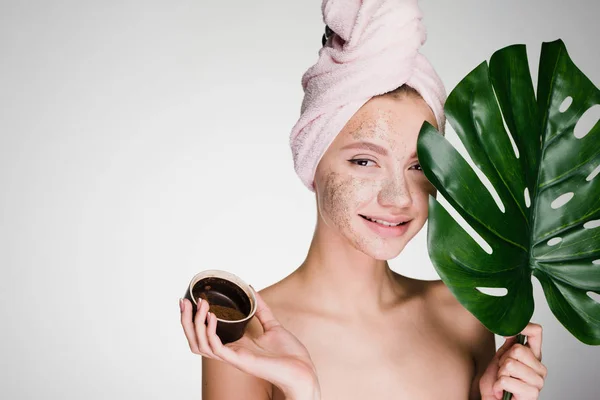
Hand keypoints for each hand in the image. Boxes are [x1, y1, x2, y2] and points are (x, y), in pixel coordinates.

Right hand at [180, 288, 320, 399]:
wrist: (302, 369)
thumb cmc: (289, 354)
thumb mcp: (272, 325)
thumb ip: (261, 308)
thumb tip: (252, 289)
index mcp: (234, 345)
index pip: (203, 335)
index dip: (192, 320)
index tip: (189, 300)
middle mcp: (229, 352)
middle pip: (195, 340)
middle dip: (186, 321)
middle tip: (184, 302)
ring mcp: (233, 357)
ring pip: (200, 345)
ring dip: (195, 324)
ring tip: (200, 304)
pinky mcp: (239, 360)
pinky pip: (216, 348)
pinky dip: (210, 331)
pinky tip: (212, 315)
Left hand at [479, 323, 547, 399]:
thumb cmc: (495, 383)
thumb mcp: (499, 359)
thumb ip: (508, 345)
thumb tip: (512, 329)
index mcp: (534, 356)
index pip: (536, 332)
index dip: (522, 327)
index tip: (506, 332)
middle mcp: (540, 368)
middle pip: (517, 349)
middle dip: (502, 360)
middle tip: (502, 371)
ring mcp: (538, 382)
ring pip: (510, 364)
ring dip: (500, 374)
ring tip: (502, 381)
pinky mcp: (532, 394)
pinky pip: (505, 380)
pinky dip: (497, 385)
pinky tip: (501, 391)